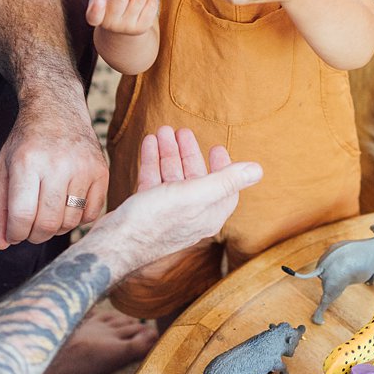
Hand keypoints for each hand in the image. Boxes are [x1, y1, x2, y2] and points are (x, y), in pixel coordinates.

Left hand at [0, 93, 107, 248]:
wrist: (57, 109)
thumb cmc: (25, 143)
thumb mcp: (2, 169)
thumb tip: (3, 244)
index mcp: (27, 162)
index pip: (22, 216)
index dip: (14, 234)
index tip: (13, 232)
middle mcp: (58, 164)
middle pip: (47, 224)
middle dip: (34, 236)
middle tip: (29, 228)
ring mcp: (84, 167)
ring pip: (70, 223)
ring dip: (55, 228)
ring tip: (46, 214)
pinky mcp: (102, 171)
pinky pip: (91, 214)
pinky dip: (77, 219)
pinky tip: (66, 206)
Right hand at [101, 125, 262, 269]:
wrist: (114, 243)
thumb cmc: (155, 221)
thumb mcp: (194, 194)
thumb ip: (225, 180)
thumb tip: (259, 170)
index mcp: (208, 214)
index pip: (224, 188)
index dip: (223, 167)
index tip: (215, 147)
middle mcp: (191, 216)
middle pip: (195, 179)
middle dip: (188, 153)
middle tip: (181, 130)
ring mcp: (167, 214)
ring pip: (172, 178)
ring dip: (168, 153)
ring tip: (162, 131)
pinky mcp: (147, 211)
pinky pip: (153, 182)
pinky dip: (152, 162)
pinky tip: (148, 143)